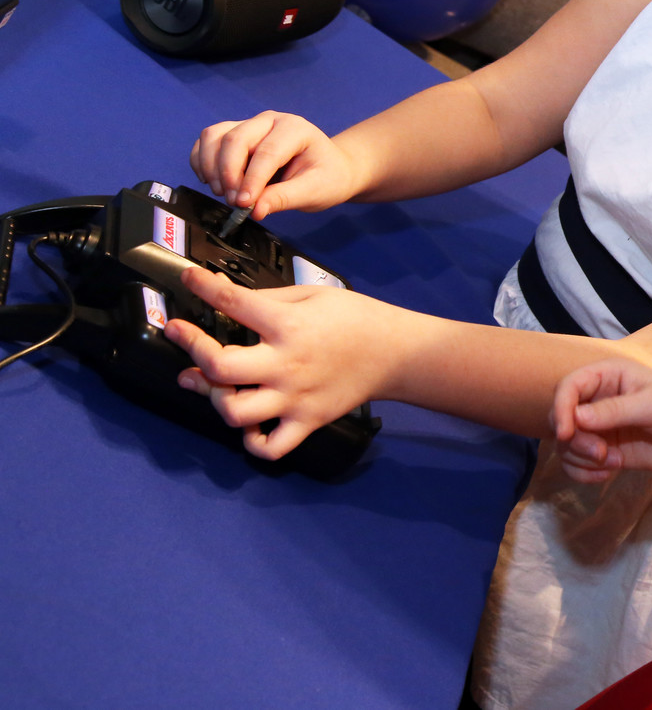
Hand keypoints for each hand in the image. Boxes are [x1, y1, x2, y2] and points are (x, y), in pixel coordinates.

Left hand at [164, 267, 408, 459]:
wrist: (395, 352)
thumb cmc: (354, 317)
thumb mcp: (312, 295)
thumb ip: (266, 298)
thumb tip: (222, 295)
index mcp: (289, 325)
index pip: (234, 302)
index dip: (201, 286)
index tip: (186, 278)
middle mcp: (286, 364)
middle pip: (221, 367)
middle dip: (192, 347)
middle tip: (181, 333)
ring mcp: (295, 398)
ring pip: (235, 413)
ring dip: (215, 398)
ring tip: (215, 383)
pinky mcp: (307, 422)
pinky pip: (269, 447)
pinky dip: (251, 440)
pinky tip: (248, 422)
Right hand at [190, 111, 363, 220]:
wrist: (329, 169)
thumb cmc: (326, 177)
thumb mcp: (314, 191)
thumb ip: (284, 199)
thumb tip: (254, 210)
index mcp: (295, 129)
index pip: (267, 152)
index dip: (252, 179)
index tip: (244, 204)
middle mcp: (269, 121)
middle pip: (236, 140)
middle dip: (229, 174)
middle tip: (234, 203)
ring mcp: (250, 125)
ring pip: (215, 136)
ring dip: (211, 167)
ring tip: (223, 194)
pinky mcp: (234, 134)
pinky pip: (208, 141)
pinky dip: (202, 161)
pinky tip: (211, 182)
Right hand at [550, 358, 651, 482]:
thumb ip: (614, 411)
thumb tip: (576, 417)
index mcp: (608, 376)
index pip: (568, 387)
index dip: (560, 408)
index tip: (567, 433)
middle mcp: (599, 399)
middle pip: (562, 418)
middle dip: (574, 440)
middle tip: (600, 453)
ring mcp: (602, 427)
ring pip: (567, 444)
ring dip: (579, 458)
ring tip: (609, 462)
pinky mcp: (607, 451)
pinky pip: (579, 463)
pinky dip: (584, 472)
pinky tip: (607, 474)